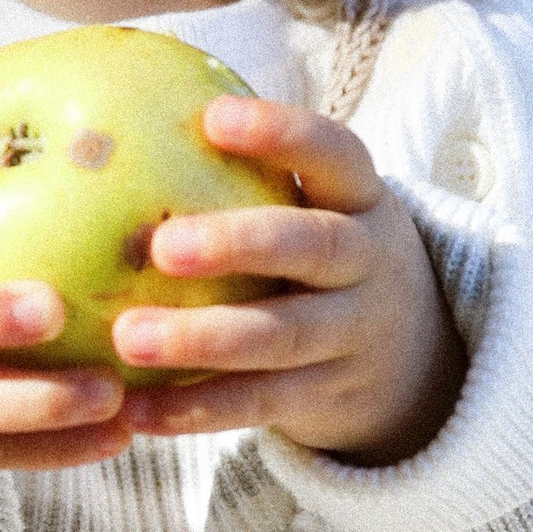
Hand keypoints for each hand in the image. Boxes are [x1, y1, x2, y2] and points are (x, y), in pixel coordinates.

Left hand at [120, 101, 464, 463]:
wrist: (412, 359)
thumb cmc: (322, 257)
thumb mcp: (317, 209)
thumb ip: (247, 175)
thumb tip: (120, 119)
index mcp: (362, 200)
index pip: (336, 153)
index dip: (283, 134)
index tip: (213, 119)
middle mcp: (368, 263)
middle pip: (316, 246)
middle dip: (240, 243)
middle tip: (162, 246)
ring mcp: (354, 334)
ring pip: (285, 335)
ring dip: (205, 339)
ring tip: (129, 340)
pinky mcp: (329, 395)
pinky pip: (264, 402)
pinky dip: (201, 409)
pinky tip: (139, 412)